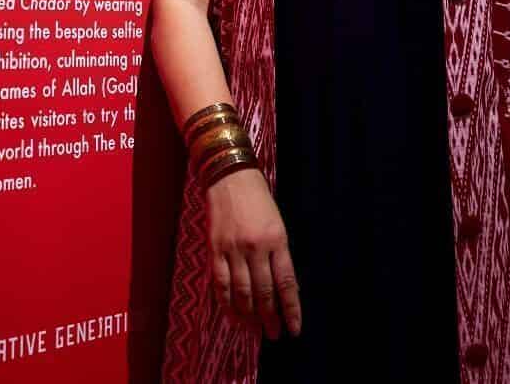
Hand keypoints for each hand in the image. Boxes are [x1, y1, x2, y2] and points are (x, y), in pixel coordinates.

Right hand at [205, 168, 301, 338]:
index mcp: (277, 240)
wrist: (230, 177)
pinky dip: (226, 302)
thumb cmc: (259, 200)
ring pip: (242, 292)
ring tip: (254, 328)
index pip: (286, 283)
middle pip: (264, 292)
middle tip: (274, 334)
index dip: (291, 309)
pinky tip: (232, 314)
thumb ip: (279, 255)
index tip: (294, 328)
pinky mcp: (215, 249)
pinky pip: (220, 283)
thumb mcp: (278, 224)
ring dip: (249, 314)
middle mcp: (256, 247)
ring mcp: (233, 249)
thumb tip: (283, 287)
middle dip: (270, 317)